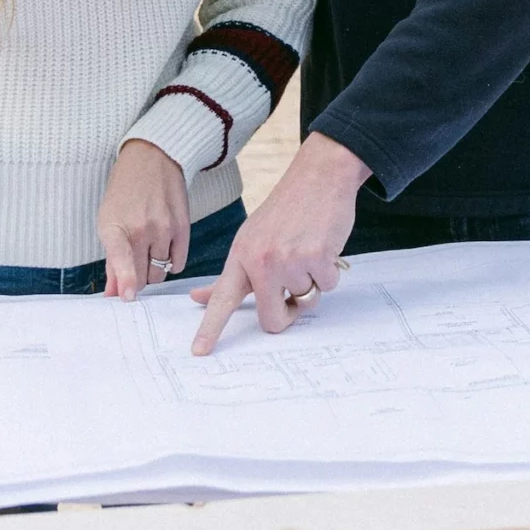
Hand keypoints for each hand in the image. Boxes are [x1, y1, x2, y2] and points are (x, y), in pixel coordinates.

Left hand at [100, 139, 191, 298]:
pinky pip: (178, 264)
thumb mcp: (108, 222)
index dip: (125, 281)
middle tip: (132, 266)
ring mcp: (165, 229)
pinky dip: (169, 263)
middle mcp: (142, 229)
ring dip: (152, 270)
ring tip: (147, 250)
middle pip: (142, 276)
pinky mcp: (183, 228)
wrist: (152, 160)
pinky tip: (162, 249)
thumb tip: (113, 293)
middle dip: (135, 279)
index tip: (127, 296)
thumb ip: (111, 260)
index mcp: (116, 227)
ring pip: (160, 273)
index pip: (121, 258)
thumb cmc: (124, 192)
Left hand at [191, 133, 367, 353]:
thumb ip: (231, 273)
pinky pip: (328, 286)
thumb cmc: (286, 210)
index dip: (210, 329)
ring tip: (309, 250)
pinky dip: (331, 271)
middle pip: (273, 319)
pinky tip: (324, 245)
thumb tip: (199, 298)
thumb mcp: (250, 238)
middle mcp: (260, 260)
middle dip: (288, 314)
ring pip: (306, 300)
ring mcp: (288, 259)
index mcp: (240, 256)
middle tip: (294, 293)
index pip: (221, 299)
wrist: (318, 177)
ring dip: (313, 282)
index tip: (199, 352)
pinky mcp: (316, 257)